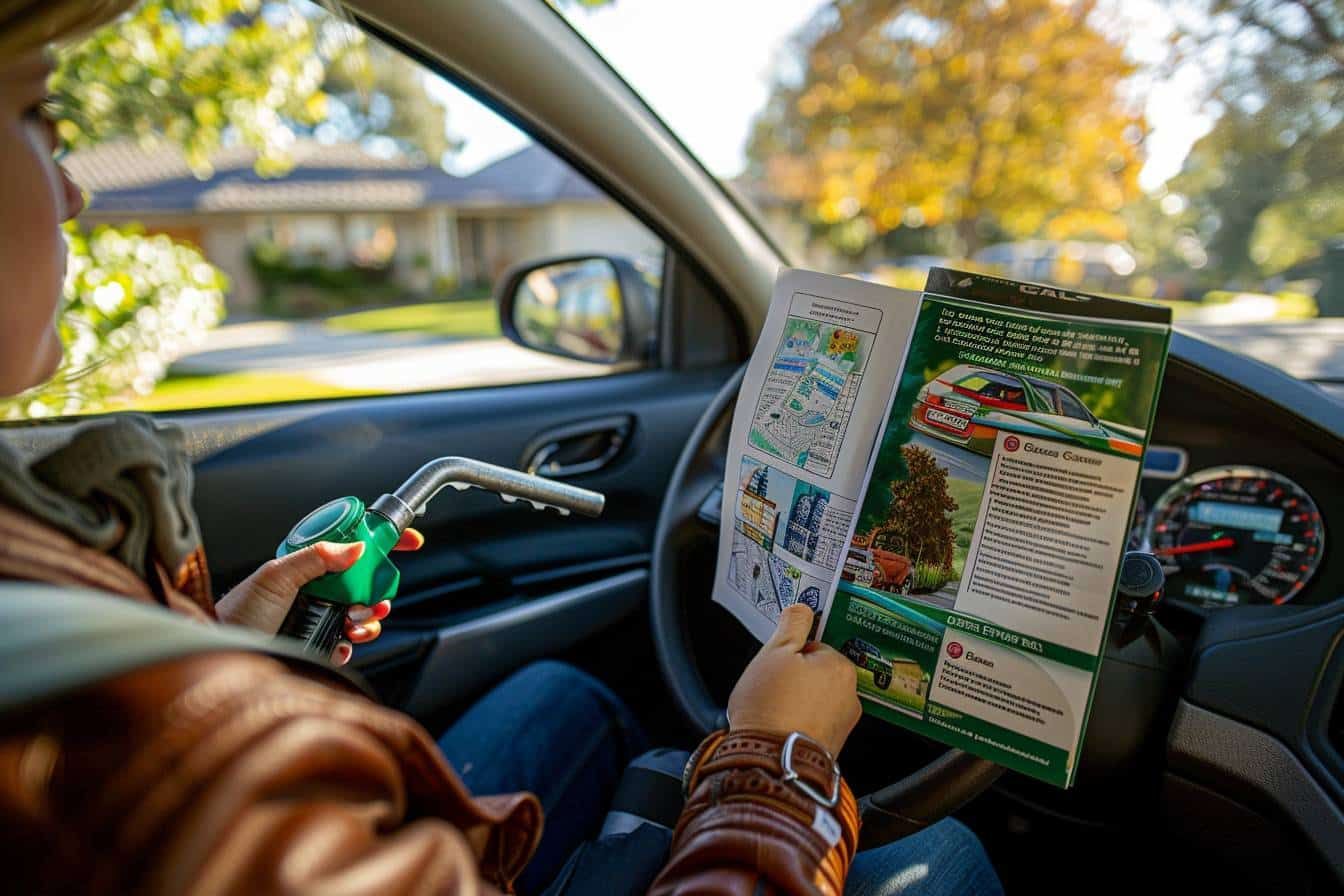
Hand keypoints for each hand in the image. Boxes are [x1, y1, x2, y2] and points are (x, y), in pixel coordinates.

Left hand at [216, 528, 423, 665]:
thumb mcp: (275, 577)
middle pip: (366, 582)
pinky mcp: (319, 644)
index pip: (352, 545)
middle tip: (372, 601)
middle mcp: (316, 588)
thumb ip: (315, 558)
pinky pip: (350, 642)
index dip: (383, 541)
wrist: (219, 655)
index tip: (409, 540)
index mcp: (307, 564)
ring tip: (354, 624)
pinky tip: (339, 645)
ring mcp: (319, 616)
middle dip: (378, 591)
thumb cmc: (236, 613)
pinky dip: (352, 644)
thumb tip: (355, 548)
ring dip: (368, 619)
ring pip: (363, 613)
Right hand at [727, 603, 861, 757]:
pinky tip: (780, 730)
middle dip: (794, 681)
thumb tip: (802, 608)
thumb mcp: (775, 652)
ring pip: (814, 702)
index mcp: (840, 667)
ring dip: (796, 704)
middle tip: (772, 691)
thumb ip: (792, 625)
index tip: (775, 668)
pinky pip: (812, 726)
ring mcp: (843, 725)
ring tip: (774, 713)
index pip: (812, 648)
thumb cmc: (771, 707)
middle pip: (815, 675)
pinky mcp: (832, 748)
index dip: (788, 656)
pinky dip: (798, 726)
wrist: (771, 763)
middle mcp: (850, 696)